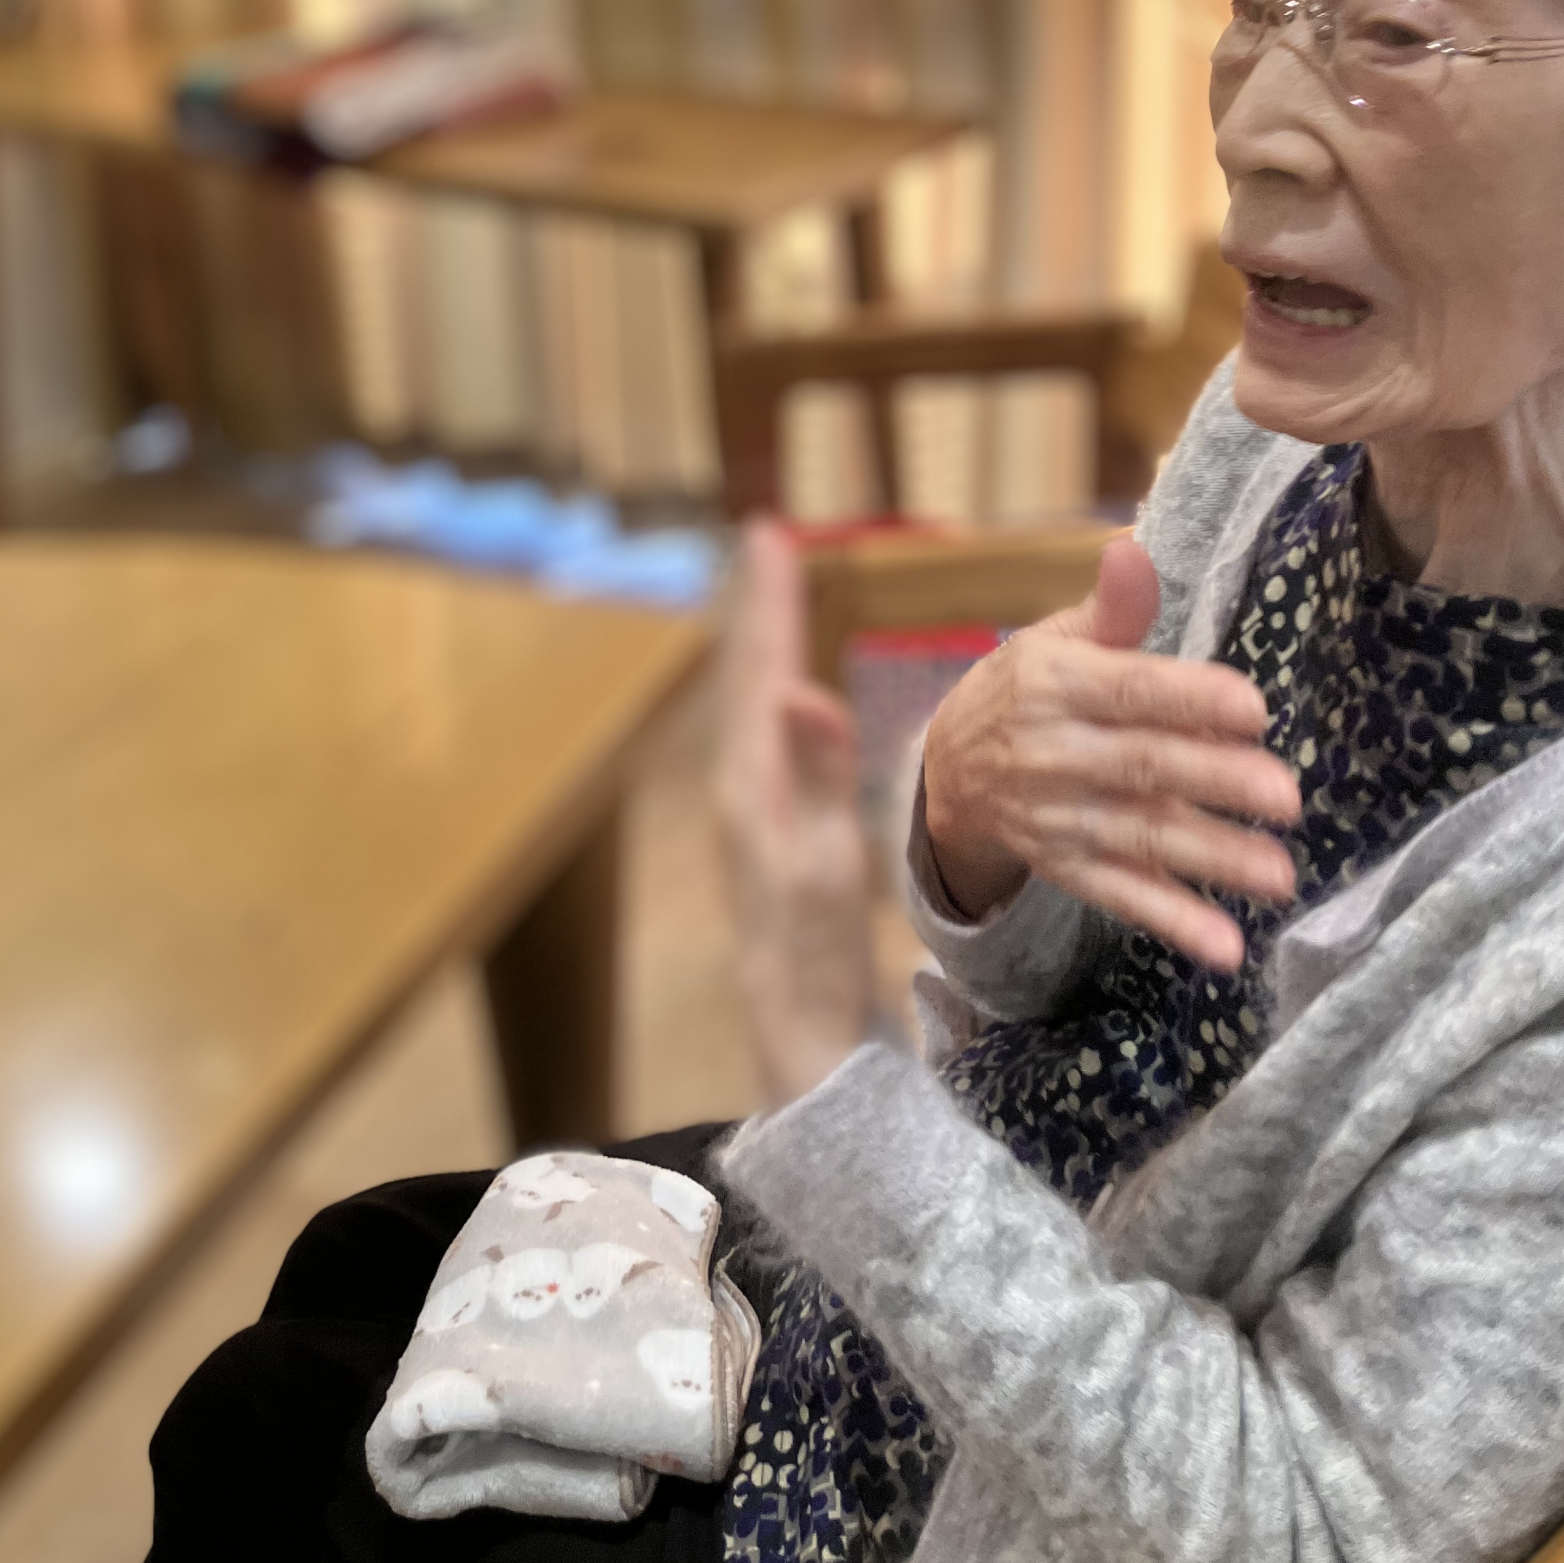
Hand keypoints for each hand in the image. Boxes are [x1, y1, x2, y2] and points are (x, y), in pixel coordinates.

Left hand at [714, 518, 875, 1101]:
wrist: (796, 1028)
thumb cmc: (814, 949)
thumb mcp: (824, 861)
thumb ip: (817, 775)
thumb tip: (799, 689)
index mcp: (750, 780)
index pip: (762, 669)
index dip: (768, 601)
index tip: (769, 534)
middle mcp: (739, 783)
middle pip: (748, 675)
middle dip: (760, 605)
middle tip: (767, 540)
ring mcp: (749, 806)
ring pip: (752, 701)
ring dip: (762, 641)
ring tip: (771, 593)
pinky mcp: (765, 826)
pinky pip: (765, 731)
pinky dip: (774, 687)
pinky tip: (783, 690)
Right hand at [921, 535, 1300, 970]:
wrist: (948, 772)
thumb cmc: (1027, 690)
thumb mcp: (1055, 640)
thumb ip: (1110, 608)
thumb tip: (1132, 550)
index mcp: (1054, 685)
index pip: (1128, 691)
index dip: (1189, 700)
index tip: (1255, 708)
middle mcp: (1053, 754)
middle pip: (1141, 768)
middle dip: (1214, 781)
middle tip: (1286, 796)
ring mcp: (1060, 819)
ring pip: (1140, 838)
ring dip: (1210, 859)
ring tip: (1279, 877)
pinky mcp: (1068, 869)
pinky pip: (1122, 897)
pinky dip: (1172, 922)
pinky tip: (1225, 945)